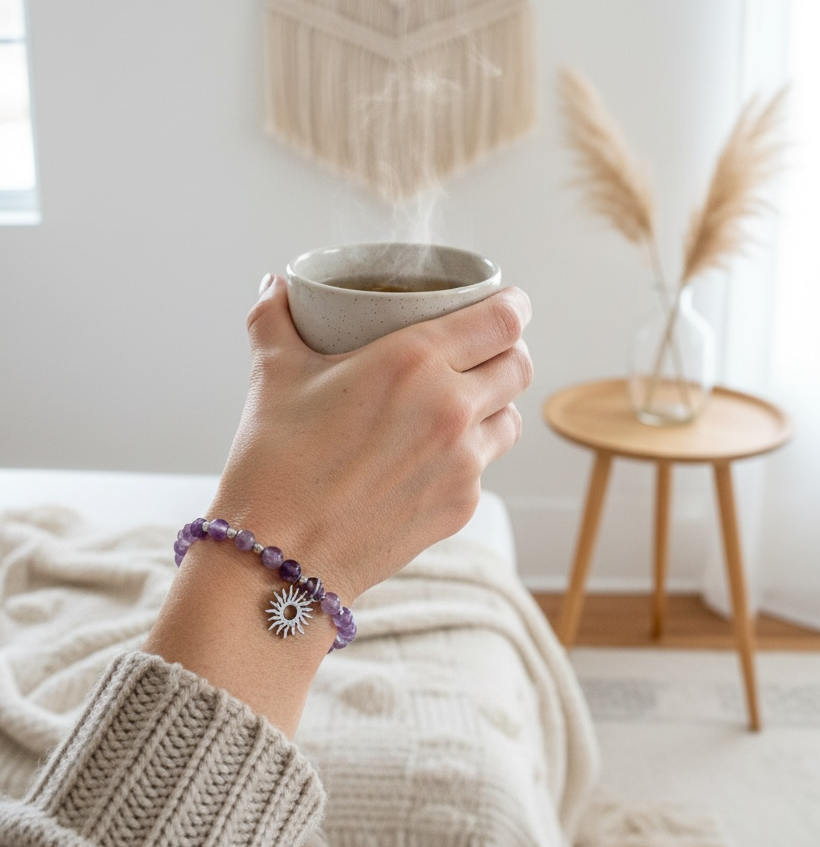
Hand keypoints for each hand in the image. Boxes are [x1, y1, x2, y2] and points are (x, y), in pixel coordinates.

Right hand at [145, 273, 531, 733]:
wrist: (278, 560)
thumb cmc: (275, 463)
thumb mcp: (274, 375)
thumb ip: (275, 320)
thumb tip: (273, 286)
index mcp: (415, 360)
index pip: (504, 320)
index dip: (513, 305)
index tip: (508, 302)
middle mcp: (451, 407)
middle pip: (519, 365)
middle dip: (507, 351)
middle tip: (481, 350)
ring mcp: (464, 462)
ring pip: (510, 417)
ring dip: (494, 403)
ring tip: (462, 401)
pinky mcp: (462, 505)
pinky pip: (485, 466)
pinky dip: (469, 453)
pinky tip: (433, 454)